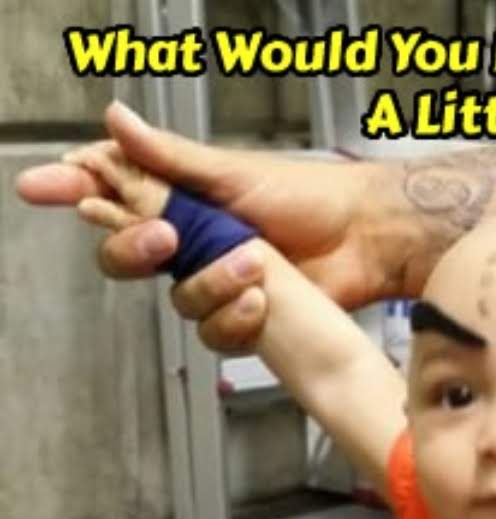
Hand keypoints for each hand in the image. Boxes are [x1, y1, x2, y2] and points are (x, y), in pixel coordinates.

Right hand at [16, 101, 411, 350]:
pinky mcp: (242, 319)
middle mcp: (187, 243)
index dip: (76, 192)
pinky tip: (261, 301)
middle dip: (137, 249)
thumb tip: (114, 118)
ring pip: (177, 301)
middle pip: (124, 258)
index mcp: (176, 198)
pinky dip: (236, 319)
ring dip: (212, 284)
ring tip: (253, 263)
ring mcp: (213, 282)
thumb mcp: (230, 172)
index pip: (109, 194)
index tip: (44, 188)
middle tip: (166, 237)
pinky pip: (215, 334)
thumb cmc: (306, 197)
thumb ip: (168, 158)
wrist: (362, 239)